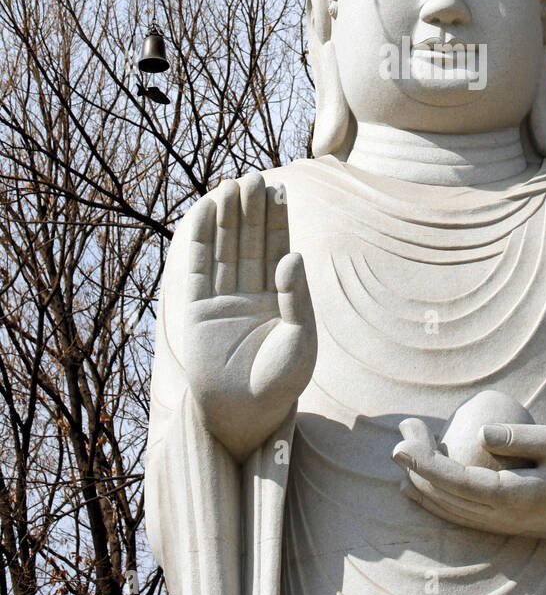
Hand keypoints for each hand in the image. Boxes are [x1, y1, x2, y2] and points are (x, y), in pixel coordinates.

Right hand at [182, 171, 316, 461]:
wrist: (246, 417)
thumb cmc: (280, 385)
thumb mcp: (301, 338)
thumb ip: (297, 296)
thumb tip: (292, 255)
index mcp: (278, 300)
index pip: (277, 249)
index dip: (276, 219)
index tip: (277, 189)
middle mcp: (249, 295)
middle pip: (250, 242)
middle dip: (251, 210)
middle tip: (254, 177)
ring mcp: (221, 301)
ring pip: (225, 248)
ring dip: (227, 216)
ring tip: (232, 184)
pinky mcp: (196, 310)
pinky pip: (197, 267)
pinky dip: (201, 238)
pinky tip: (206, 212)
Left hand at [392, 418, 545, 540]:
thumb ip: (522, 439)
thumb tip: (480, 432)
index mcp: (515, 498)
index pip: (456, 482)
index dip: (424, 463)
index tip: (401, 443)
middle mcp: (504, 519)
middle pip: (445, 496)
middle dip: (416, 465)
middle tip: (404, 429)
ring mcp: (504, 526)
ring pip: (449, 509)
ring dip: (421, 480)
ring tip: (406, 446)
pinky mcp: (506, 524)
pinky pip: (461, 513)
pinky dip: (436, 497)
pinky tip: (419, 482)